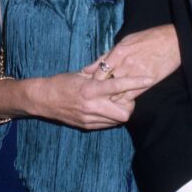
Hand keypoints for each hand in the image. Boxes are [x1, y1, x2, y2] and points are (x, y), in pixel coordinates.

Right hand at [30, 70, 150, 129]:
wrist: (42, 100)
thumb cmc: (62, 82)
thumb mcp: (81, 73)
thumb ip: (100, 72)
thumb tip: (116, 65)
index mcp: (91, 89)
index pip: (118, 86)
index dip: (136, 83)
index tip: (148, 79)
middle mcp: (91, 106)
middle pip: (124, 113)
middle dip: (130, 105)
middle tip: (127, 97)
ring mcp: (89, 119)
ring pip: (117, 121)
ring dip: (120, 111)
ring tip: (115, 102)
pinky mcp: (86, 126)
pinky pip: (107, 124)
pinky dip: (111, 117)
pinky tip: (106, 108)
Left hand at [87, 24, 180, 95]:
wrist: (173, 40)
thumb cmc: (149, 38)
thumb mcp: (125, 41)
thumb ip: (106, 56)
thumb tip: (88, 69)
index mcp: (118, 52)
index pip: (98, 73)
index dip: (93, 82)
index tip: (91, 86)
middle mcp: (125, 64)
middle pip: (105, 84)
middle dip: (100, 91)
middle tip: (96, 97)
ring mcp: (136, 74)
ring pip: (117, 93)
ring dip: (111, 97)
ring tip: (107, 101)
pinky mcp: (147, 82)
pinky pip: (131, 97)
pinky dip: (124, 100)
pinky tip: (122, 101)